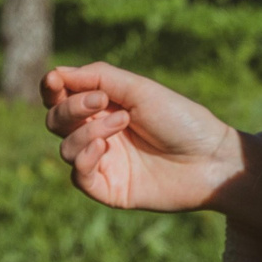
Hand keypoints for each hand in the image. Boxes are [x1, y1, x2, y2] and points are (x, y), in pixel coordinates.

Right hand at [41, 62, 261, 231]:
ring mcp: (103, 162)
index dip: (51, 88)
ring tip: (121, 124)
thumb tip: (57, 72)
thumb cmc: (180, 119)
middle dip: (70, 107)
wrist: (209, 158)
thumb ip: (98, 78)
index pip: (62, 97)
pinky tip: (104, 146)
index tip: (54, 81)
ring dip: (85, 131)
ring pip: (64, 147)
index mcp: (105, 106)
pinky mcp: (108, 188)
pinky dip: (84, 157)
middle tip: (101, 101)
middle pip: (56, 120)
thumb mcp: (139, 90)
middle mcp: (98, 133)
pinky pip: (78, 175)